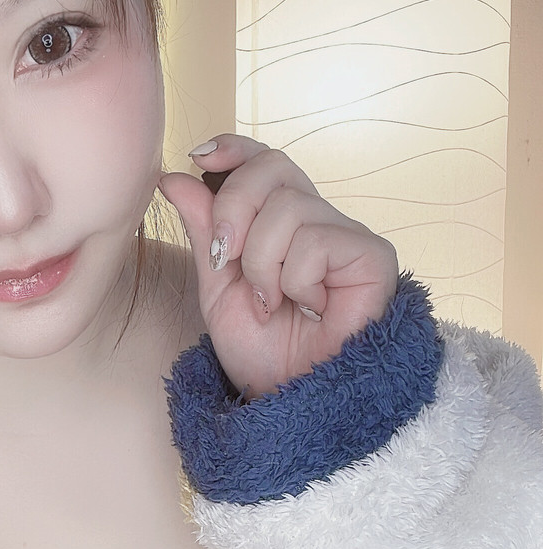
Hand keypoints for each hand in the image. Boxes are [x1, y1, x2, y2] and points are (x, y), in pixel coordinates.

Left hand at [159, 135, 398, 397]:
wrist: (293, 400)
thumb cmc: (263, 353)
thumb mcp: (218, 287)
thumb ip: (204, 230)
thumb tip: (176, 177)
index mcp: (284, 223)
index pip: (265, 160)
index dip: (235, 148)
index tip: (200, 158)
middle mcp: (319, 221)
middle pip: (273, 168)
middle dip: (234, 208)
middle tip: (225, 260)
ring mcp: (348, 236)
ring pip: (288, 208)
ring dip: (262, 264)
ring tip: (273, 303)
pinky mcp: (373, 256)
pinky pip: (316, 240)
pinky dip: (296, 280)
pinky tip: (309, 309)